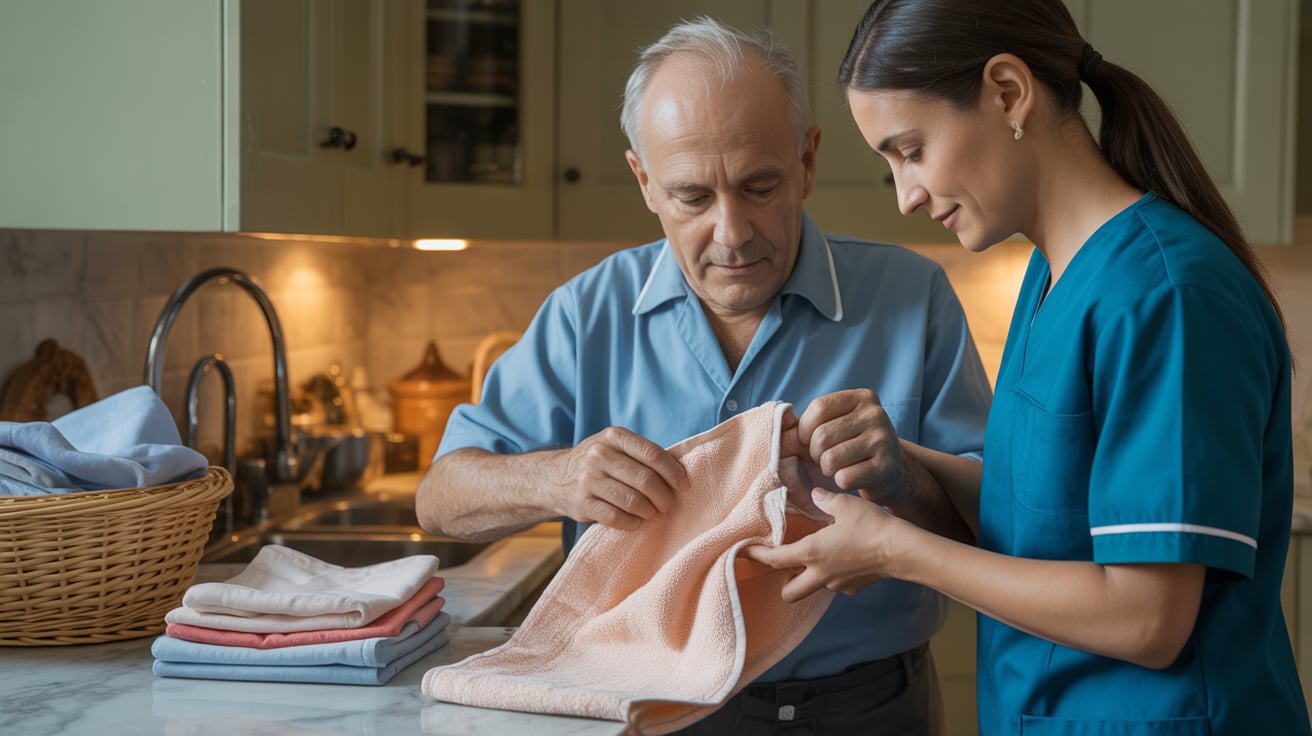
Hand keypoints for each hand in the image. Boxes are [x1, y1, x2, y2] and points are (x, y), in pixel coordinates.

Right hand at [548, 426, 689, 530]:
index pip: (653, 454)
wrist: (554, 478)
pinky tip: (637, 521)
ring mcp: (588, 479)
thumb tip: (681, 474)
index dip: (673, 472)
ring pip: (633, 501)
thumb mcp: (615, 446)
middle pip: (645, 479)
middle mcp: (599, 454)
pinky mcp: (582, 504)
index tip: (684, 485)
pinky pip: (616, 518)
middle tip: (668, 504)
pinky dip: (633, 523)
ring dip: (649, 511)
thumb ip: (642, 455)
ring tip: (652, 512)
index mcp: (613, 436)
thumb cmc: (599, 463)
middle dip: (664, 496)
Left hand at [744, 488, 901, 601]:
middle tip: (783, 564)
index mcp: (811, 552)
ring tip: (816, 558)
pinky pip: (834, 584)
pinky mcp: (853, 589)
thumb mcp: (844, 505)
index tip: (743, 552)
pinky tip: (843, 559)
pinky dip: (832, 574)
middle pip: (789, 592)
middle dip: (782, 582)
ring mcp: (837, 585)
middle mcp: (820, 574)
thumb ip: (823, 499)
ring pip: (812, 588)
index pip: (774, 559)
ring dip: (808, 577)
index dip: (756, 556)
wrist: (901, 550)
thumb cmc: (871, 525)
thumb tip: (814, 493)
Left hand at [797, 389, 907, 504]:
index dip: (805, 429)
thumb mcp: (841, 423)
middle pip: (821, 436)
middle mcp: (875, 415)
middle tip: (826, 458)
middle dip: (814, 453)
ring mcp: (883, 441)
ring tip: (839, 467)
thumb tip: (782, 434)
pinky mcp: (885, 468)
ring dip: (827, 469)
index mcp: (863, 398)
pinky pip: (843, 478)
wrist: (896, 471)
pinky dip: (840, 482)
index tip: (809, 440)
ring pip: (829, 459)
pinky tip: (852, 477)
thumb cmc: (856, 445)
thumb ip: (814, 422)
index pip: (818, 408)